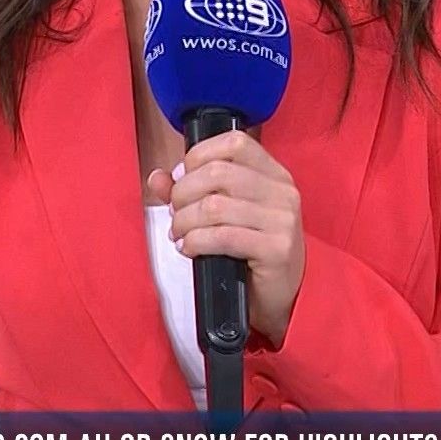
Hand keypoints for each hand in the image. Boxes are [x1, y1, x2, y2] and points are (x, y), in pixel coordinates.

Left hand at [147, 130, 304, 346]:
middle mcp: (283, 192)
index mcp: (274, 174)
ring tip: (178, 234)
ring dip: (184, 221)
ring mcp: (282, 220)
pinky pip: (222, 237)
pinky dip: (195, 242)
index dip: (199, 156)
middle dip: (183, 193)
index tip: (182, 179)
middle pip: (218, 172)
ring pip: (215, 206)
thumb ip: (190, 191)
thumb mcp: (224, 215)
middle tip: (175, 214)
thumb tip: (156, 177)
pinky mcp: (277, 249)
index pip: (235, 143)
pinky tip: (189, 249)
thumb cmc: (252, 252)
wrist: (284, 296)